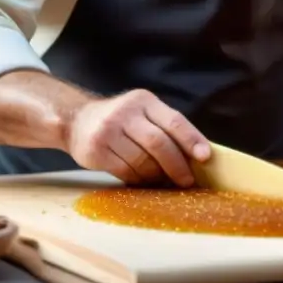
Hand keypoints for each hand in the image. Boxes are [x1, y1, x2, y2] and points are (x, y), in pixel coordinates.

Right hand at [67, 89, 210, 186]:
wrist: (77, 119)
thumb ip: (165, 127)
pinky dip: (140, 180)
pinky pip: (126, 172)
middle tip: (186, 180)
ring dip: (157, 176)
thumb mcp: (142, 111)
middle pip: (159, 143)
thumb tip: (197, 155)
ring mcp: (108, 131)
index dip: (191, 140)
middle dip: (177, 165)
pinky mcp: (96, 151)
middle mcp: (125, 113)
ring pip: (142, 162)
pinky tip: (145, 181)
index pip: (174, 120)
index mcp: (144, 101)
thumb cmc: (121, 120)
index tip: (205, 157)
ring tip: (164, 182)